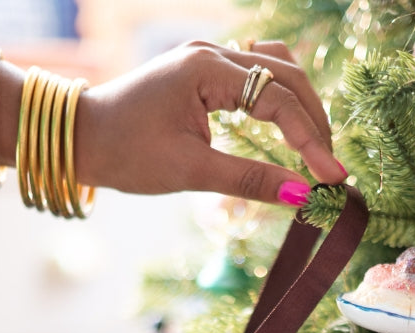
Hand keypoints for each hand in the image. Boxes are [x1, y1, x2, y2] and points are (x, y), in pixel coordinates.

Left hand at [76, 40, 347, 201]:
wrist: (81, 138)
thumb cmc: (126, 154)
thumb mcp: (190, 171)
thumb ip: (249, 180)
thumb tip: (301, 197)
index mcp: (206, 69)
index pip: (278, 100)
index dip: (310, 141)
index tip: (334, 176)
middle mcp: (211, 53)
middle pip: (286, 76)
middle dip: (313, 122)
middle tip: (330, 167)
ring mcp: (207, 57)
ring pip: (275, 70)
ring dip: (300, 106)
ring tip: (316, 147)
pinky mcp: (203, 71)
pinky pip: (255, 75)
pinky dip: (278, 98)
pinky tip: (288, 123)